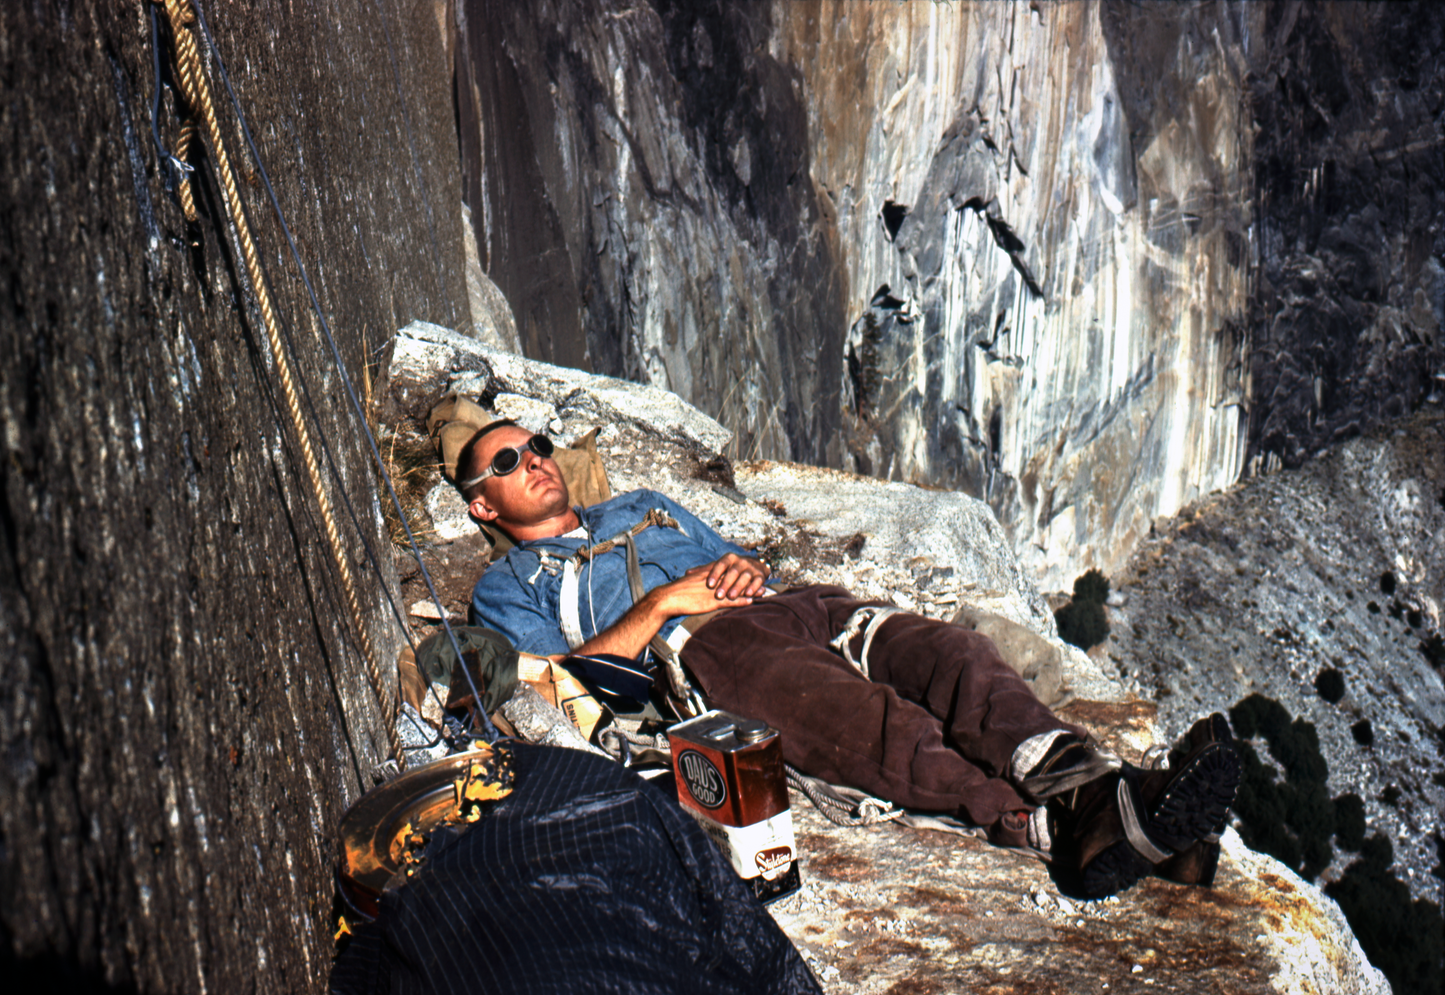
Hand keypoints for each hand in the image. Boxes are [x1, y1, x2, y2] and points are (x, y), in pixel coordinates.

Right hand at [649, 555, 768, 615]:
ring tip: (762, 592)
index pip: (727, 571)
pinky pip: (730, 601)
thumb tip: (703, 581)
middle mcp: (713, 580)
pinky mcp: (712, 601)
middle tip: (762, 580)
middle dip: (749, 580)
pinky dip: (741, 601)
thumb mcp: (690, 582)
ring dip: (749, 591)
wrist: (668, 598)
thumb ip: (698, 580)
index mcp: (708, 574)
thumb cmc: (676, 592)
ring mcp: (713, 591)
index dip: (740, 572)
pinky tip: (750, 602)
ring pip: (736, 590)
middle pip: (735, 579)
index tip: (750, 572)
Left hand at [698, 553, 770, 600]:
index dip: (714, 574)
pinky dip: (753, 588)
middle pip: (732, 572)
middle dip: (726, 584)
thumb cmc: (731, 568)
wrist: (754, 564)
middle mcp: (740, 561)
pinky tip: (748, 595)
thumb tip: (687, 573)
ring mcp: (751, 568)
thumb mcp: (719, 567)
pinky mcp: (760, 575)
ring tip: (731, 597)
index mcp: (728, 558)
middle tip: (718, 595)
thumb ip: (704, 570)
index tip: (709, 584)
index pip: (720, 565)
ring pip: (744, 577)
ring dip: (738, 587)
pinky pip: (757, 581)